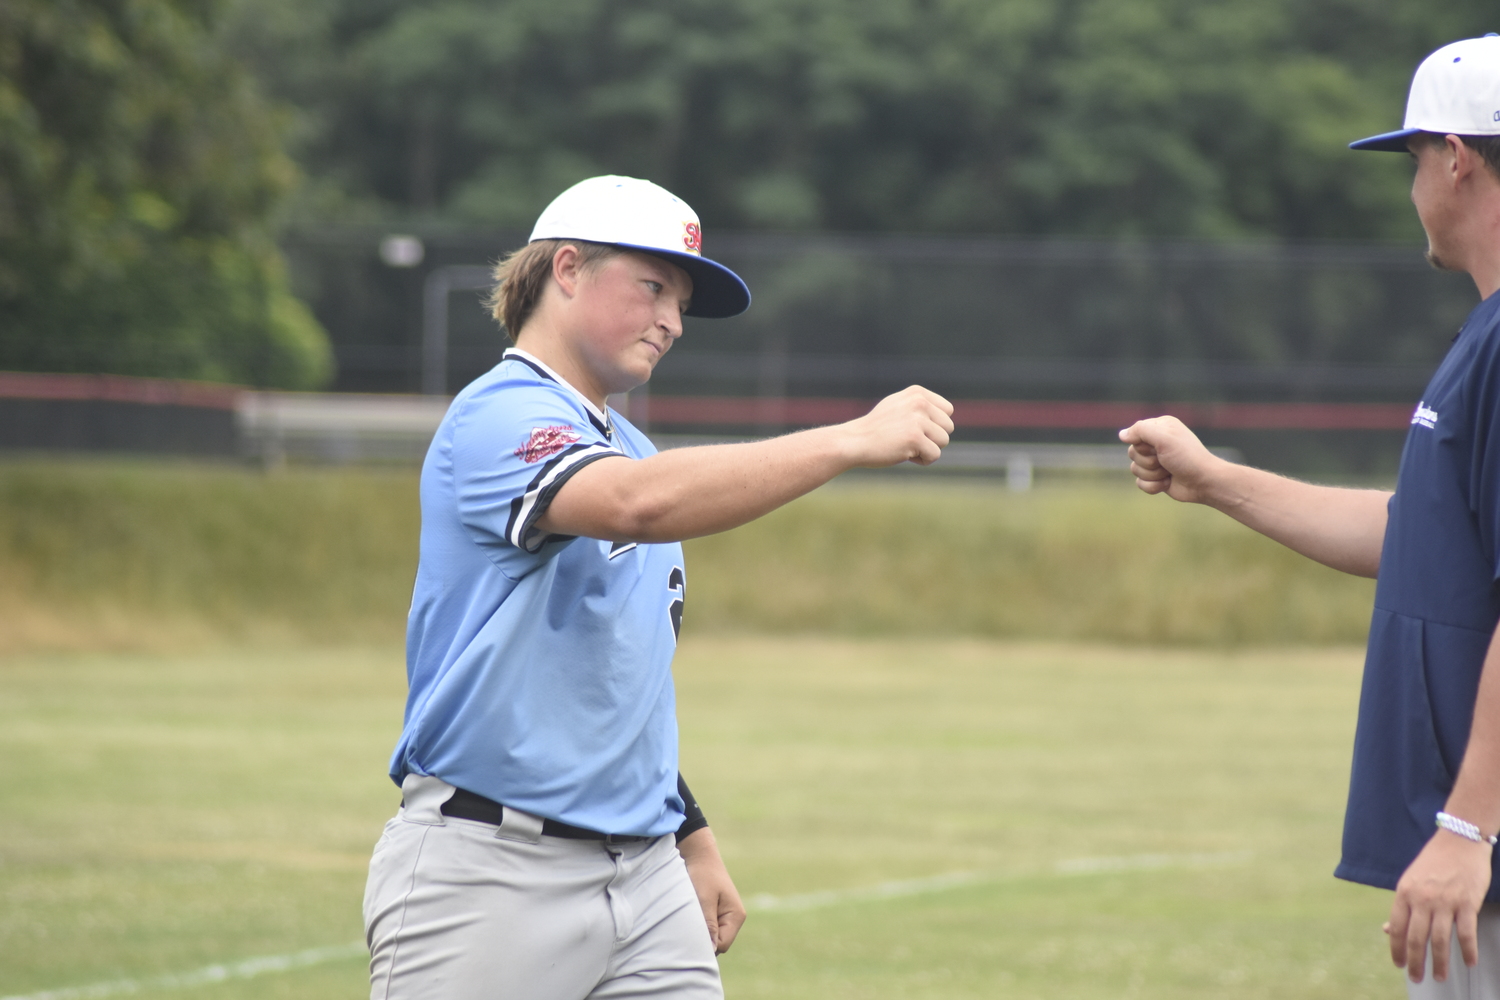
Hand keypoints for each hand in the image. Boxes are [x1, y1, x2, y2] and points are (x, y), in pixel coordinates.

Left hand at [677, 827, 745, 953]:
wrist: (698, 853)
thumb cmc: (702, 873)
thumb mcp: (704, 899)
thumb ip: (709, 924)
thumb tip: (712, 950)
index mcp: (736, 916)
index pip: (722, 945)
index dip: (706, 944)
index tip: (690, 933)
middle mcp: (733, 918)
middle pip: (717, 943)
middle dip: (702, 938)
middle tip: (687, 925)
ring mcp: (724, 916)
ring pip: (710, 936)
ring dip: (698, 930)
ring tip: (688, 916)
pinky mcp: (715, 913)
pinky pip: (706, 928)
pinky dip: (696, 924)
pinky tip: (688, 915)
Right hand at [840, 386, 953, 467]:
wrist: (854, 441)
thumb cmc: (876, 428)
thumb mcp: (898, 406)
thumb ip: (921, 405)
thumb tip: (949, 409)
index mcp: (917, 392)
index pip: (948, 410)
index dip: (934, 425)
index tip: (914, 428)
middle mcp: (919, 402)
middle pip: (948, 427)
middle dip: (932, 438)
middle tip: (908, 438)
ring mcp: (917, 419)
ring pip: (944, 441)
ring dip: (927, 449)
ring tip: (905, 445)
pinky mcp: (914, 438)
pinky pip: (934, 455)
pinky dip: (922, 460)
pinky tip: (904, 454)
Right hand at [1117, 415, 1224, 502]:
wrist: (1204, 482)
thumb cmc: (1187, 457)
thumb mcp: (1164, 438)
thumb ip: (1140, 430)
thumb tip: (1121, 435)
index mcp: (1160, 428)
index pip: (1134, 434)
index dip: (1143, 445)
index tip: (1160, 447)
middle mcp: (1157, 443)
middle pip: (1132, 453)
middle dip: (1148, 461)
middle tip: (1166, 461)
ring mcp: (1156, 461)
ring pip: (1134, 469)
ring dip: (1152, 474)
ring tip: (1169, 473)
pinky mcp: (1156, 478)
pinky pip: (1140, 483)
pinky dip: (1153, 486)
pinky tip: (1167, 483)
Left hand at [1386, 830, 1492, 982]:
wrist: (1459, 839)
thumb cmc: (1434, 861)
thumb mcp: (1410, 881)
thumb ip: (1402, 907)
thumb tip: (1386, 930)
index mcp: (1404, 893)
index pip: (1397, 928)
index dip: (1396, 949)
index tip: (1399, 965)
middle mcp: (1422, 899)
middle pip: (1416, 938)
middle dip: (1415, 962)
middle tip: (1417, 978)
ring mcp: (1445, 902)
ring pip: (1439, 940)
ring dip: (1439, 962)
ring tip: (1440, 976)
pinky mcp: (1467, 903)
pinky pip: (1466, 933)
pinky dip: (1467, 951)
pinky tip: (1468, 962)